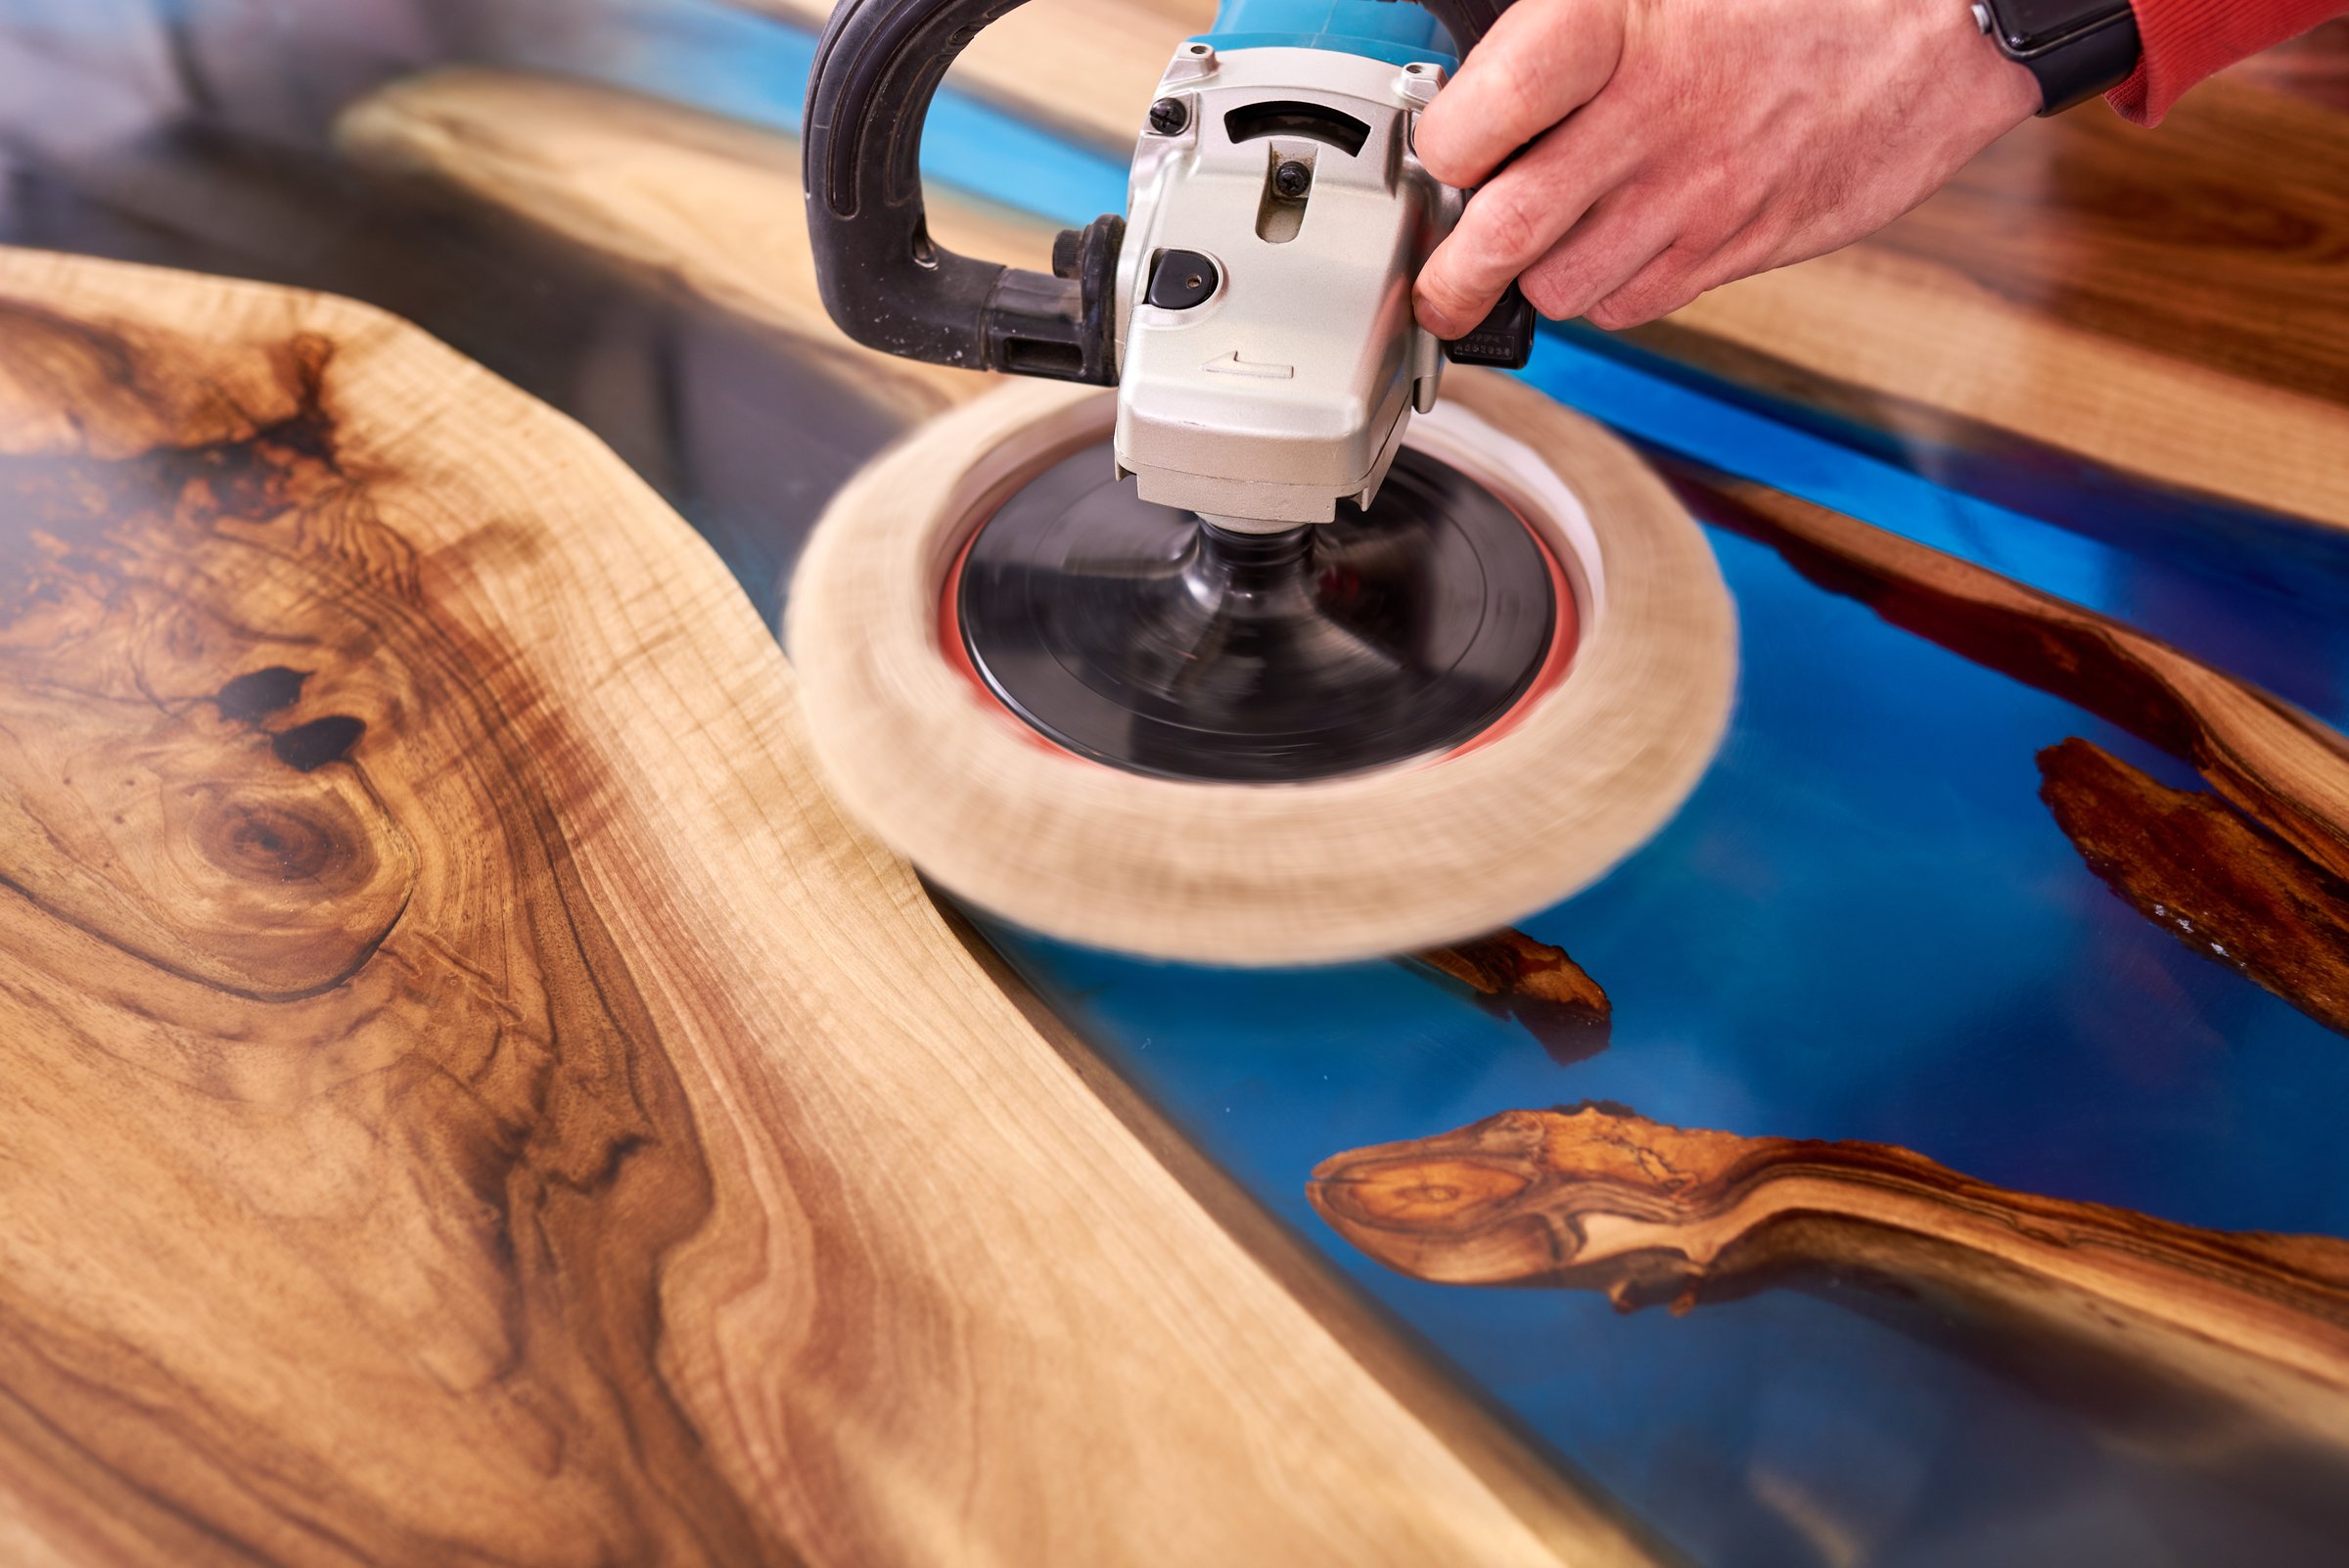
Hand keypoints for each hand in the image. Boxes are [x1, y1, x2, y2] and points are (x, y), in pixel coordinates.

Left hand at [1411, 0, 2040, 335]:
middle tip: (1437, 285)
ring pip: (1562, 286)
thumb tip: (1484, 83)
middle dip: (1449, 278)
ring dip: (1535, 281)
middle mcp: (1647, 121)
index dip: (1442, 150)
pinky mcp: (1737, 246)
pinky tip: (1616, 251)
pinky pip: (1633, 304)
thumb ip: (1568, 29)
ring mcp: (1694, 195)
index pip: (1475, 122)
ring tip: (1539, 251)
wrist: (1940, 23)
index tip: (1441, 154)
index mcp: (1611, 29)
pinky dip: (1608, 293)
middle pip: (1502, 234)